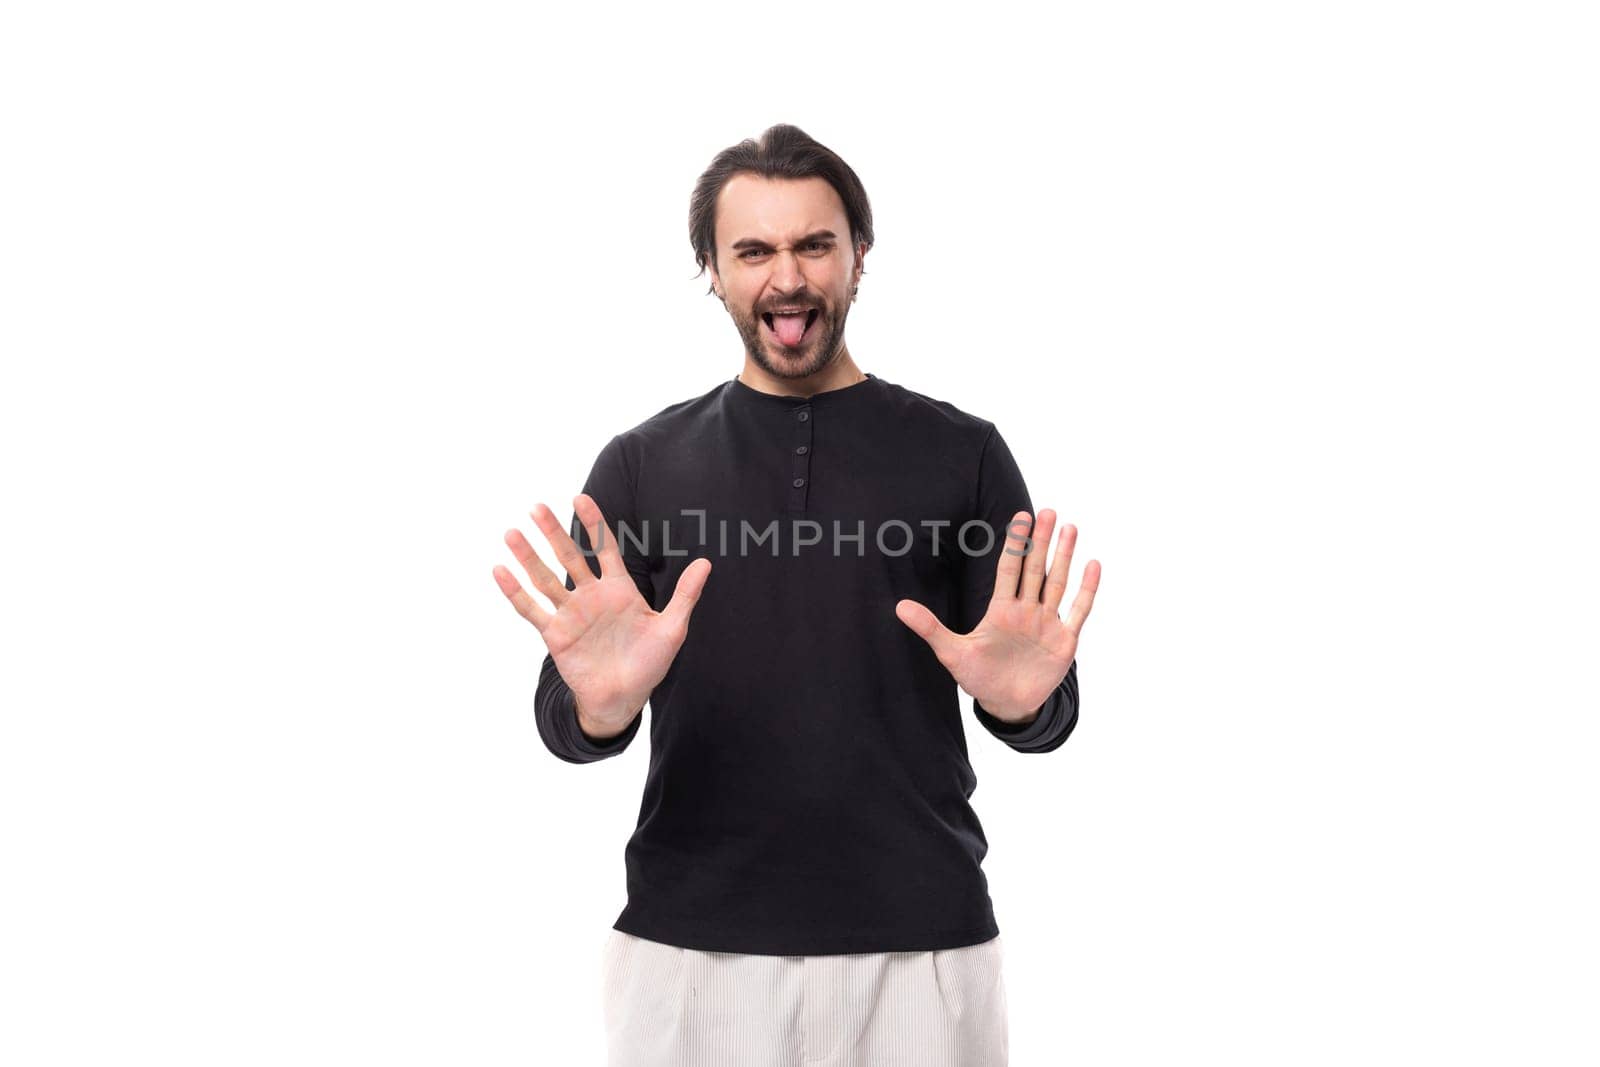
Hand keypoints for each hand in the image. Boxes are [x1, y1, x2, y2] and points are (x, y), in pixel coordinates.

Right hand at [492, 493, 711, 737]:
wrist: (624, 698)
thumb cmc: (649, 663)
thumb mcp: (672, 628)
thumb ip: (685, 594)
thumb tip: (706, 562)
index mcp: (619, 589)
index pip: (605, 548)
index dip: (594, 523)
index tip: (579, 497)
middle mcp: (591, 596)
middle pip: (570, 556)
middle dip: (554, 532)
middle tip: (538, 507)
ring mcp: (571, 614)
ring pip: (545, 578)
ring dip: (529, 557)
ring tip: (512, 533)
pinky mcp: (555, 634)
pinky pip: (531, 609)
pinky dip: (514, 591)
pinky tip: (500, 570)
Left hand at [894, 509, 1099, 723]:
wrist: (1006, 704)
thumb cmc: (979, 676)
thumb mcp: (952, 652)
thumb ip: (930, 628)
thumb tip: (899, 607)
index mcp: (1001, 609)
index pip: (1009, 568)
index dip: (1014, 543)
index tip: (1019, 516)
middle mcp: (1026, 610)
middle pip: (1035, 569)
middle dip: (1040, 541)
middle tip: (1047, 511)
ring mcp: (1047, 623)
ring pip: (1057, 583)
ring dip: (1064, 557)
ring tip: (1070, 528)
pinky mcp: (1064, 641)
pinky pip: (1078, 611)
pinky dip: (1086, 589)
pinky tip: (1093, 564)